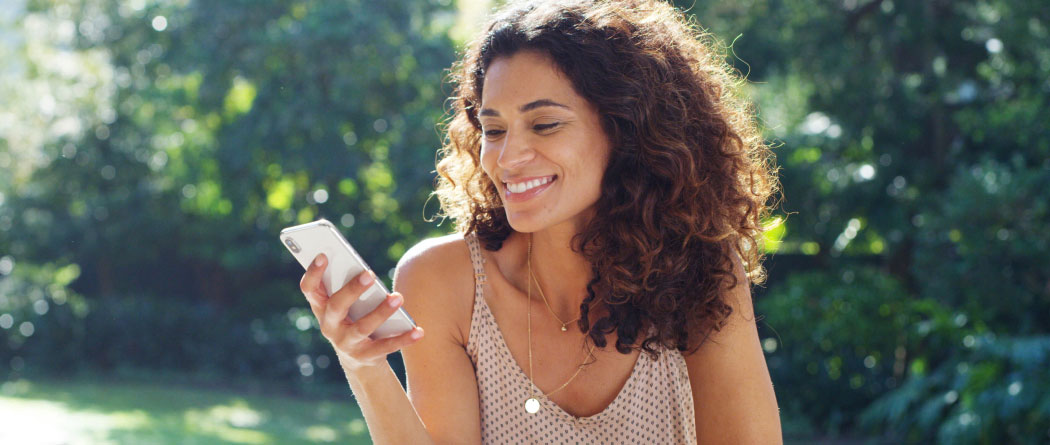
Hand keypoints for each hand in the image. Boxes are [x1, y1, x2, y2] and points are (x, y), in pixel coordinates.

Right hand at [299, 253, 423, 371]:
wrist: (358, 359)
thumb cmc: (353, 317)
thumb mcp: (346, 303)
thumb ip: (349, 286)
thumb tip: (365, 270)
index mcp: (321, 307)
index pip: (309, 289)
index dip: (312, 273)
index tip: (323, 255)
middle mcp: (329, 326)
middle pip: (337, 306)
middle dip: (352, 290)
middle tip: (370, 273)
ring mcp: (346, 343)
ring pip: (362, 327)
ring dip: (381, 312)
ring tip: (398, 297)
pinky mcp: (365, 356)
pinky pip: (385, 347)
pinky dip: (403, 338)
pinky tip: (418, 330)